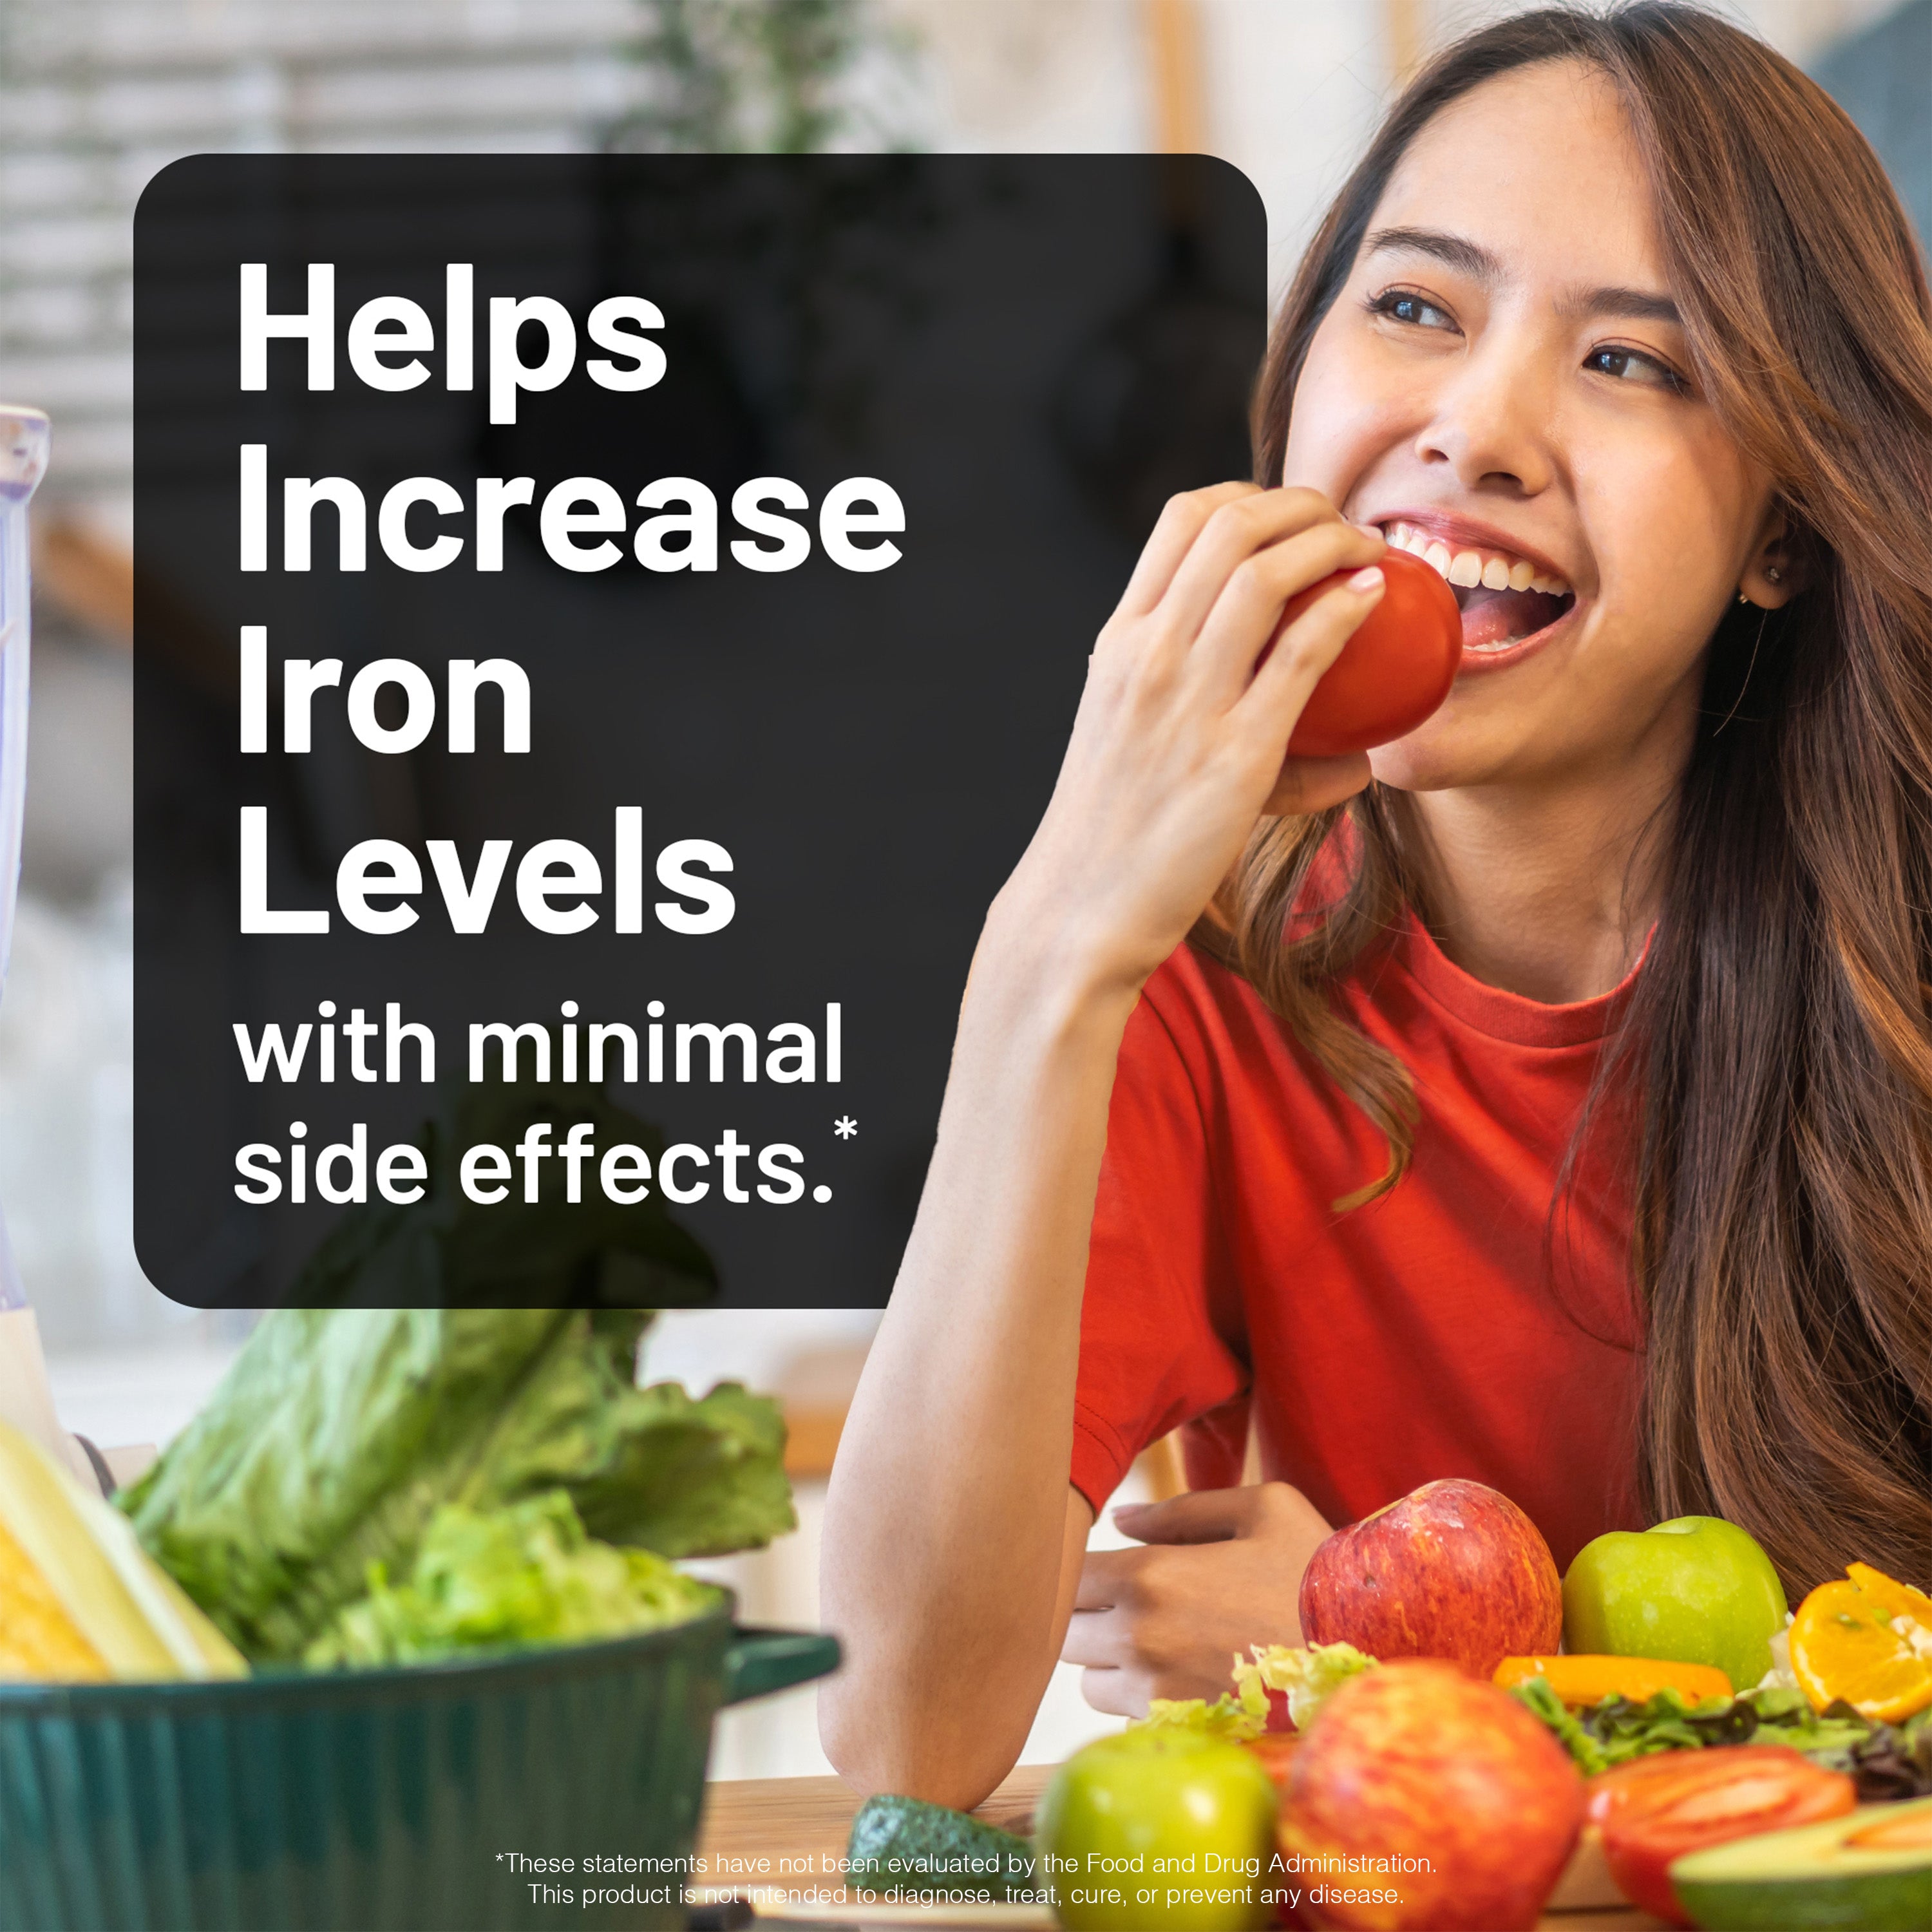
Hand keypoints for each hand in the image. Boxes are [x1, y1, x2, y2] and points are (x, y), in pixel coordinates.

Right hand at [993, 485, 1384, 993]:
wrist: (1082, 905)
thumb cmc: (1114, 828)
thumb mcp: (1129, 734)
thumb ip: (1188, 698)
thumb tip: (1283, 705)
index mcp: (1119, 641)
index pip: (1184, 519)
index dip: (1253, 495)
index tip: (1294, 519)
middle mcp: (1147, 655)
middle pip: (1232, 526)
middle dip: (1305, 504)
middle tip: (1347, 529)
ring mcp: (1186, 700)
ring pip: (1266, 572)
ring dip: (1333, 542)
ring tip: (1371, 553)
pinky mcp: (1234, 754)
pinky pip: (1301, 654)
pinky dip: (1345, 608)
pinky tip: (1374, 596)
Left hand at [1060, 1482, 1334, 1716]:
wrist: (1371, 1655)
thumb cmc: (1317, 1571)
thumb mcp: (1262, 1509)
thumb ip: (1181, 1509)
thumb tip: (1121, 1519)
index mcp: (1151, 1576)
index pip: (1070, 1575)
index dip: (1088, 1570)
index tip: (1116, 1569)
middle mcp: (1140, 1639)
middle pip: (1068, 1632)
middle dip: (1093, 1616)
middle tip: (1135, 1606)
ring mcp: (1156, 1695)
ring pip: (1089, 1683)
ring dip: (1111, 1665)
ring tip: (1161, 1646)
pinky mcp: (1180, 1735)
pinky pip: (1126, 1720)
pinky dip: (1141, 1704)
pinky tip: (1185, 1681)